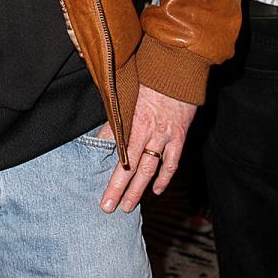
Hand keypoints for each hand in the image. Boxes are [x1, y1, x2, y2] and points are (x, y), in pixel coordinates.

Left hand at [99, 84, 196, 213]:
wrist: (177, 69)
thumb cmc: (148, 78)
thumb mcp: (126, 94)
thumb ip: (115, 117)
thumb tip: (101, 136)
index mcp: (132, 121)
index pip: (116, 153)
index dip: (107, 172)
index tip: (98, 187)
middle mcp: (147, 132)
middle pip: (130, 167)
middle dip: (118, 189)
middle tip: (107, 208)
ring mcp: (164, 136)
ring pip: (149, 169)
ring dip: (138, 190)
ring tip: (127, 206)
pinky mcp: (179, 137)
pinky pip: (171, 162)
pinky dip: (164, 177)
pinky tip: (156, 190)